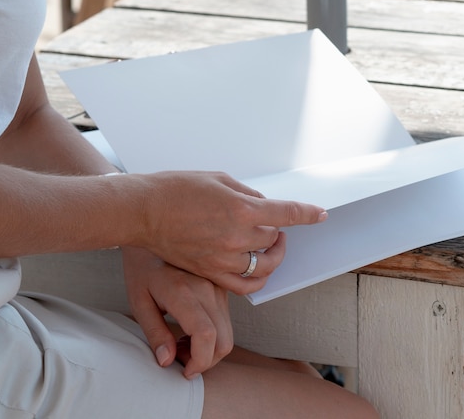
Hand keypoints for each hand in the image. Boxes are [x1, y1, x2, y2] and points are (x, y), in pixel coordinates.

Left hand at [122, 246, 233, 378]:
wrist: (156, 228)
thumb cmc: (142, 266)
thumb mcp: (138, 300)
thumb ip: (154, 333)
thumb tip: (166, 361)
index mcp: (184, 292)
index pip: (206, 336)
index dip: (198, 362)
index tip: (183, 371)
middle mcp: (208, 289)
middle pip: (224, 340)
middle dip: (205, 360)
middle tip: (179, 357)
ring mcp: (219, 286)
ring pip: (228, 332)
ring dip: (209, 347)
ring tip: (181, 340)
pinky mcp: (222, 285)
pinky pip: (226, 318)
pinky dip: (213, 332)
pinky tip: (191, 326)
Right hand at [136, 171, 326, 294]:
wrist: (144, 210)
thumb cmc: (177, 189)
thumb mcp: (220, 179)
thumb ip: (248, 193)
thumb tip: (265, 204)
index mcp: (241, 208)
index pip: (286, 213)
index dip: (307, 213)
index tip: (319, 214)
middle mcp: (235, 236)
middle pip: (274, 239)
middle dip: (277, 230)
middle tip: (273, 224)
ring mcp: (223, 257)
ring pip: (263, 263)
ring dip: (270, 253)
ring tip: (266, 244)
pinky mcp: (210, 271)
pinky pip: (244, 284)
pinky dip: (257, 278)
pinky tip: (257, 267)